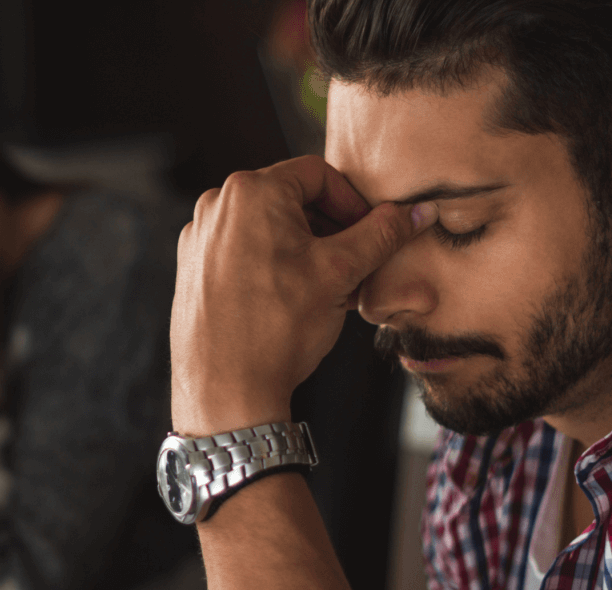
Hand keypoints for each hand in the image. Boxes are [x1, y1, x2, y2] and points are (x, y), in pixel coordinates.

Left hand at [171, 156, 433, 435]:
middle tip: (357, 266)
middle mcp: (216, 206)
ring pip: (269, 230)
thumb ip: (382, 234)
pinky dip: (274, 266)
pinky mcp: (192, 269)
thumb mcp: (340, 272)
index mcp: (251, 192)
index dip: (354, 203)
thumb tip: (419, 212)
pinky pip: (243, 252)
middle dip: (332, 231)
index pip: (318, 175)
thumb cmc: (277, 329)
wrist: (225, 391)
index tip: (372, 234)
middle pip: (292, 201)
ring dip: (306, 251)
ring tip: (332, 290)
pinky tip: (296, 301)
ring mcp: (199, 238)